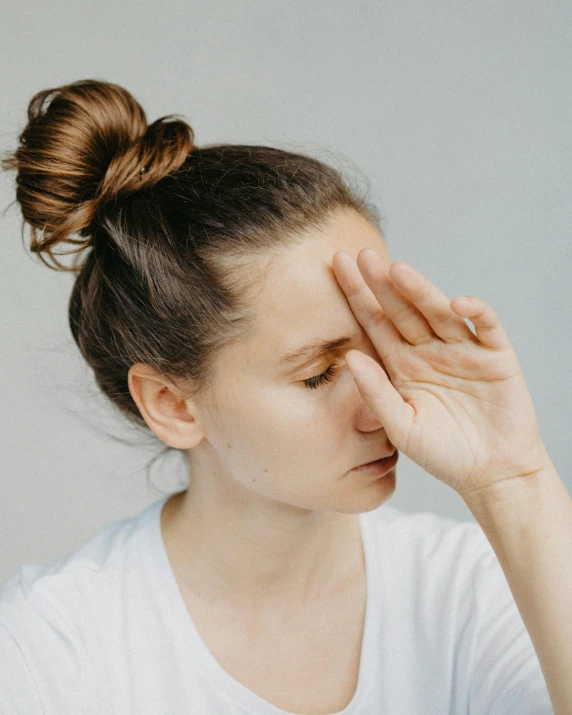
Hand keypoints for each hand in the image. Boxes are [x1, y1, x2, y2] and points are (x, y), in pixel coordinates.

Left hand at [331, 248, 548, 499]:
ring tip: (398, 271)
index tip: (337, 267)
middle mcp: (429, 350)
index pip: (375, 322)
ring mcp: (462, 350)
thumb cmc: (442, 452)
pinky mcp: (495, 356)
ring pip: (439, 312)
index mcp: (402, 363)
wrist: (491, 474)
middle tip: (362, 256)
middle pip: (403, 310)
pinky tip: (458, 303)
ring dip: (421, 291)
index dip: (357, 296)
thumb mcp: (400, 425)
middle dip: (383, 284)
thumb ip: (375, 392)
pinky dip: (476, 313)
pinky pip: (485, 327)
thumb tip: (349, 357)